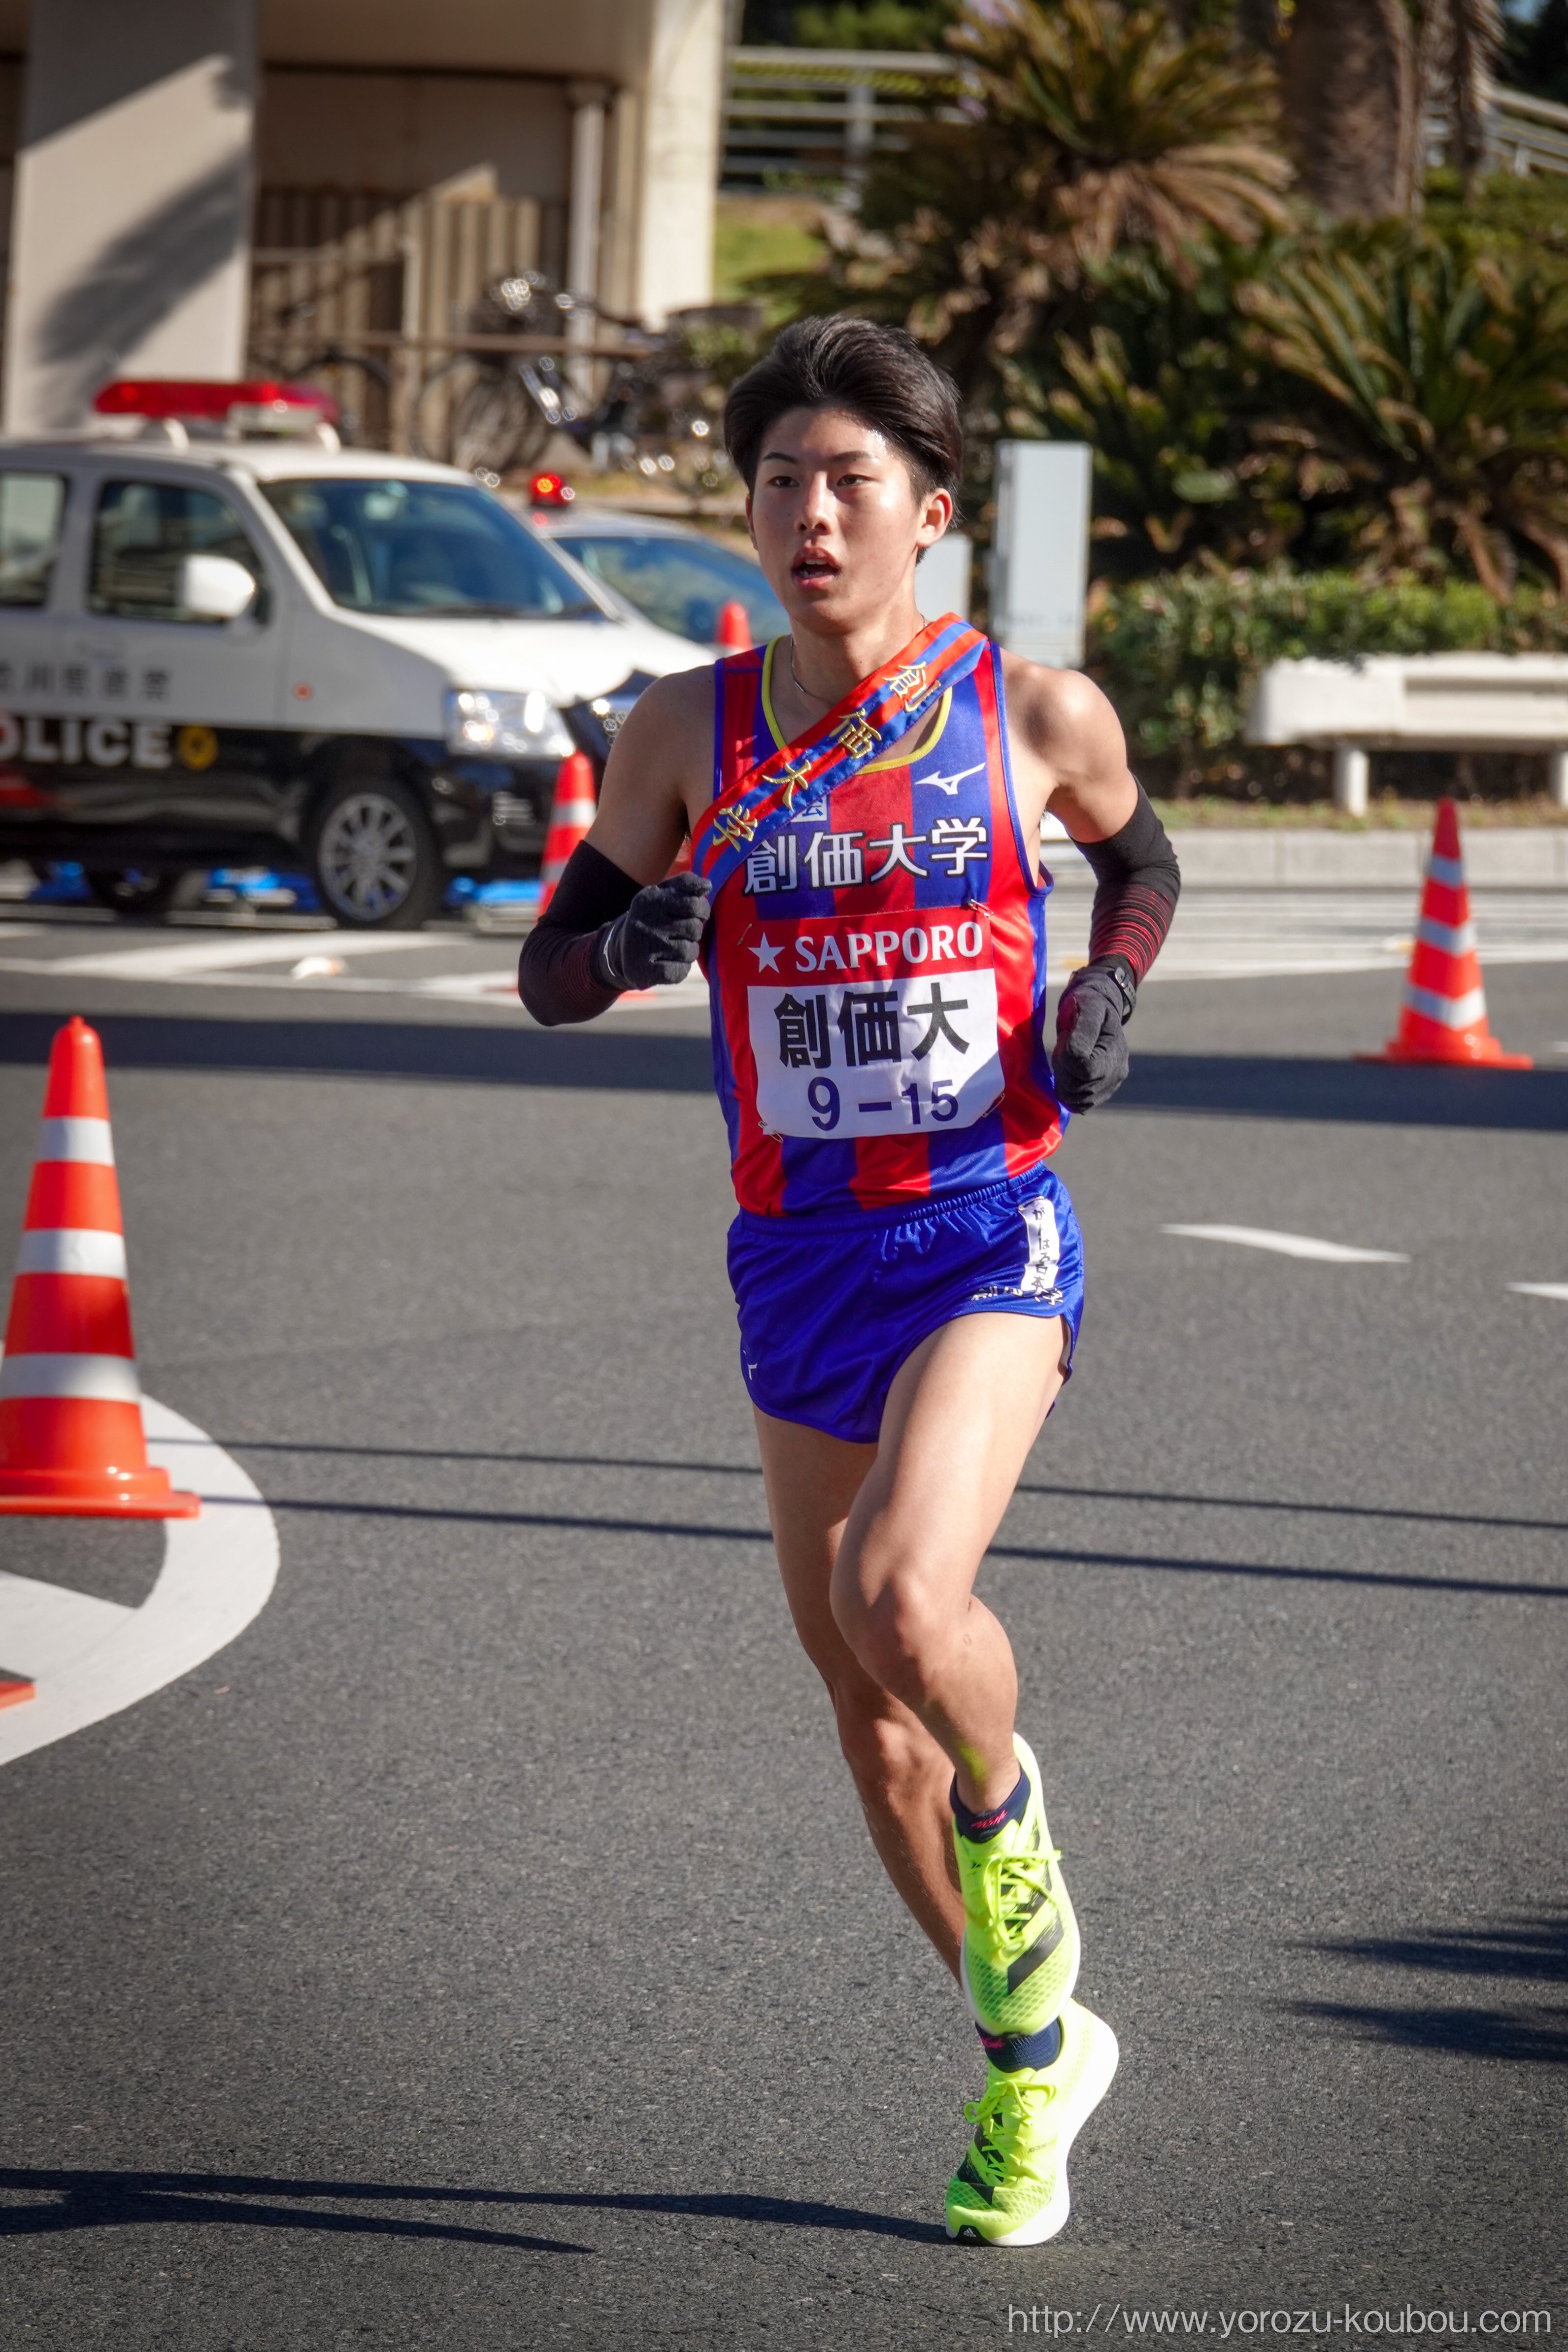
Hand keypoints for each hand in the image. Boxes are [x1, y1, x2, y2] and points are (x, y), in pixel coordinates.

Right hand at [596, 869, 710, 990]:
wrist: (621, 950)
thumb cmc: (652, 918)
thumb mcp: (662, 894)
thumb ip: (685, 884)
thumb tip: (707, 885)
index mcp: (650, 899)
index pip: (693, 903)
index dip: (702, 910)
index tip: (696, 914)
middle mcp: (645, 922)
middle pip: (694, 929)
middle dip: (694, 932)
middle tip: (681, 932)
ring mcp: (644, 947)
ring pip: (690, 951)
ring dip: (689, 951)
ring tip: (675, 948)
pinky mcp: (645, 971)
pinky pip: (680, 971)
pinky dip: (680, 969)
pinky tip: (669, 963)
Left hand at [1051, 961, 1131, 1110]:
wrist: (1097, 1007)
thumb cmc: (1089, 1003)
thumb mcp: (1087, 1008)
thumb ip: (1083, 1031)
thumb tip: (1077, 1056)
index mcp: (1115, 1049)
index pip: (1085, 1070)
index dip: (1067, 1059)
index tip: (1066, 1038)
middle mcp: (1118, 1070)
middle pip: (1080, 1087)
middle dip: (1064, 1070)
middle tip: (1064, 1047)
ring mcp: (1111, 1082)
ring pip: (1078, 1099)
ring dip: (1064, 1080)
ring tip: (1068, 1058)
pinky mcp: (1102, 1090)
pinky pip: (1081, 1104)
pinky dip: (1069, 1094)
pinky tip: (1067, 1074)